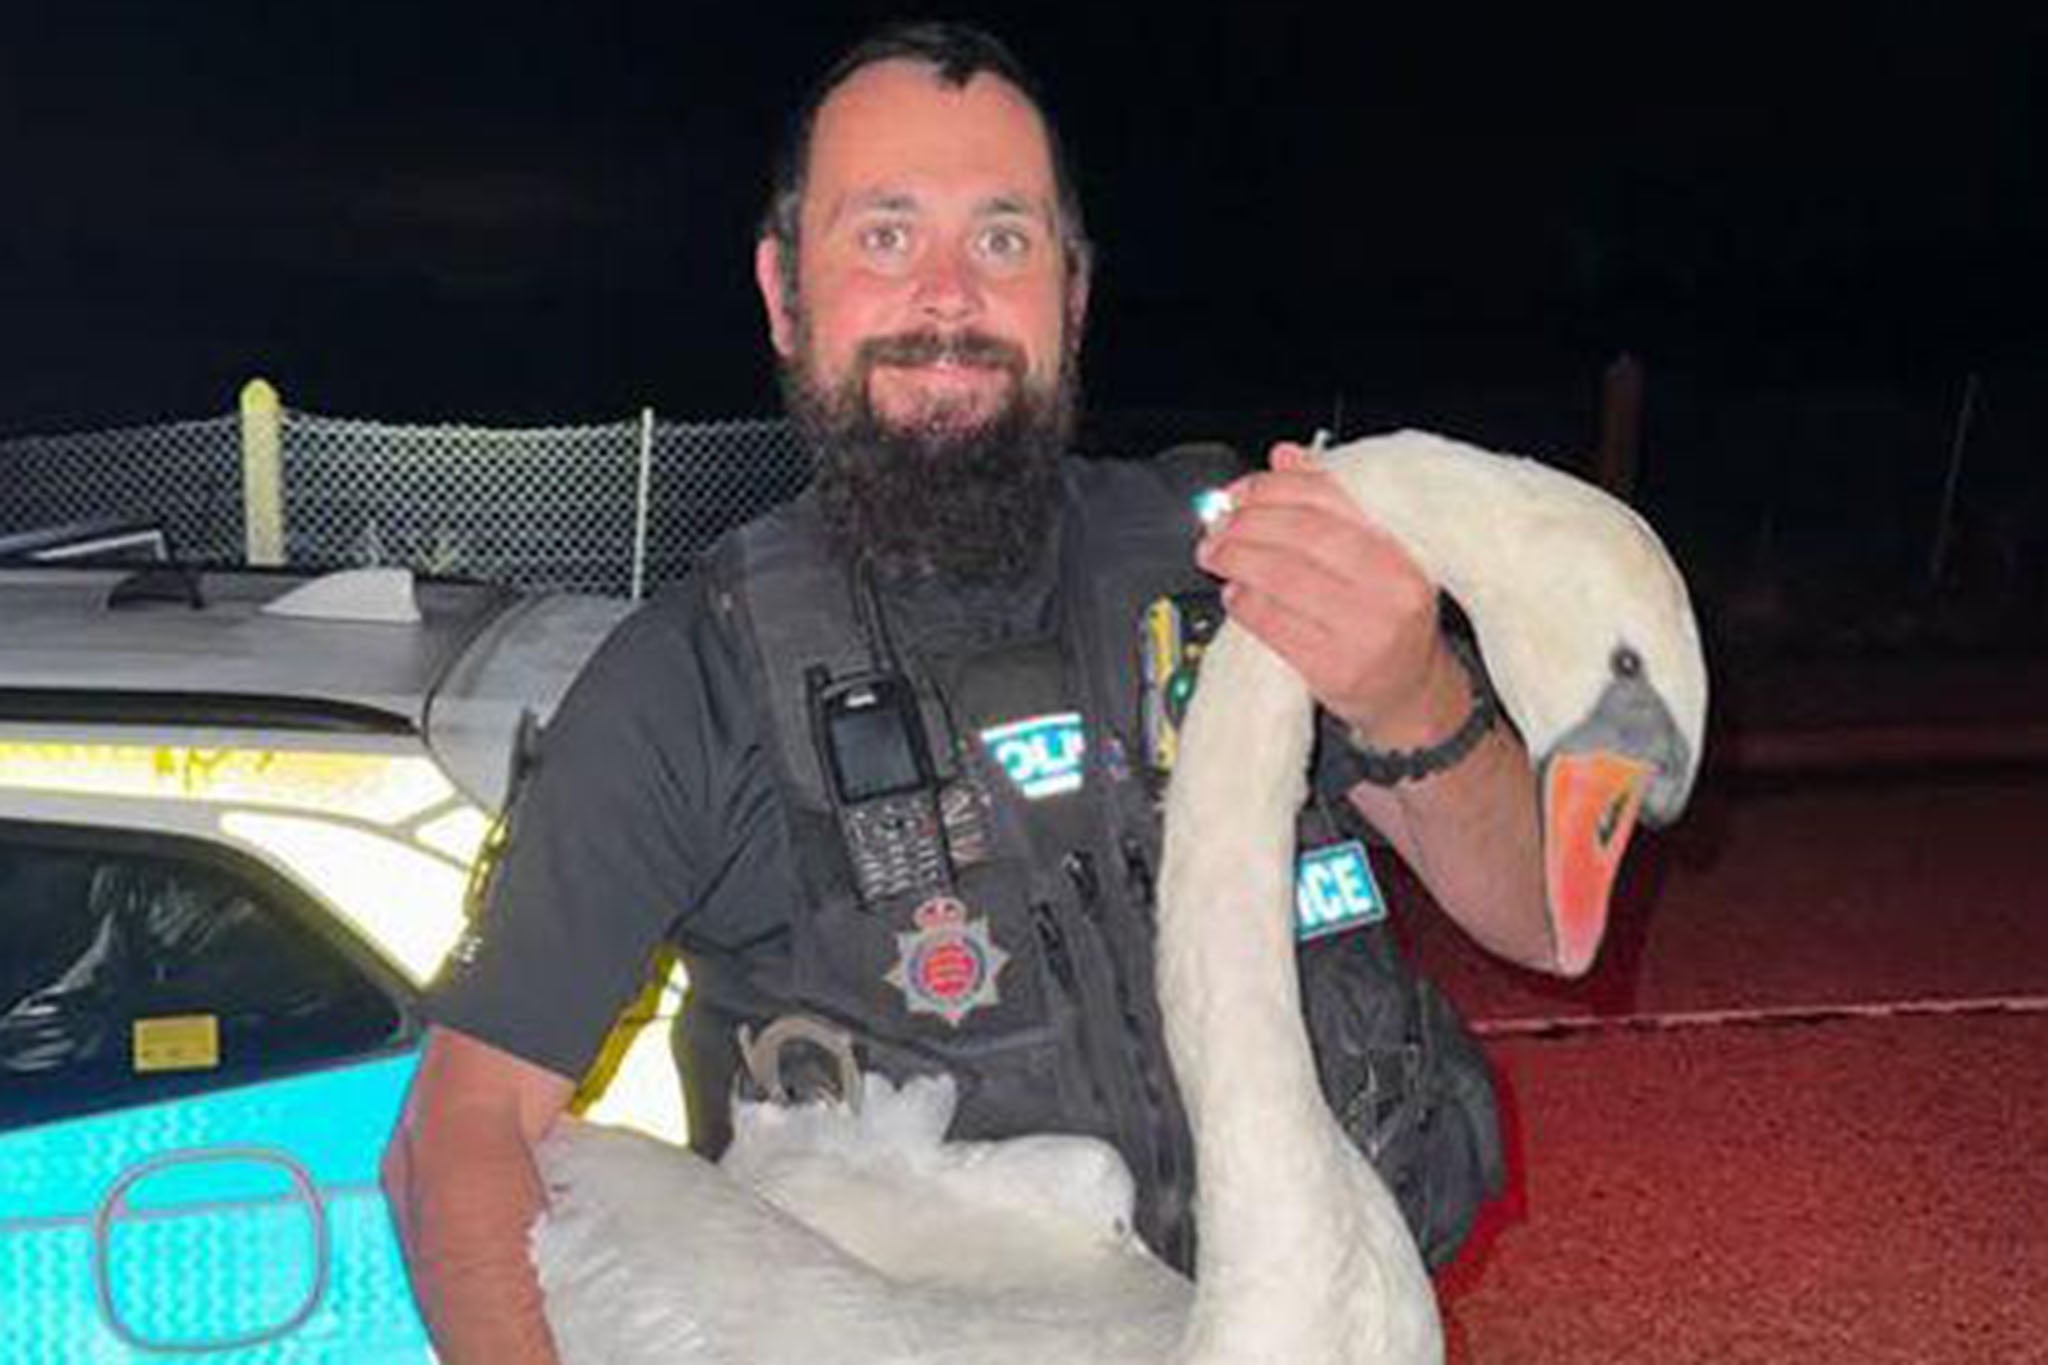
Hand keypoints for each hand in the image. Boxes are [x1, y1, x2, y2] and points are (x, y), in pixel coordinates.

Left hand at [1194, 441, 1465, 745]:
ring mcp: (1365, 631)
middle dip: (1248, 523)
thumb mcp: (1377, 556)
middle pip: (1303, 534)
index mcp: (1404, 549)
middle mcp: (1392, 588)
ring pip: (1283, 577)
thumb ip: (1332, 503)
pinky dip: (1245, 603)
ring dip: (1237, 559)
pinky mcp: (1335, 668)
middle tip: (1218, 524)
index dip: (1276, 488)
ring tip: (1216, 555)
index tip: (1241, 491)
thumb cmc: (1389, 618)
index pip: (1332, 498)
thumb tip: (1286, 456)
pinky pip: (1273, 624)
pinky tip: (1234, 594)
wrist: (1410, 693)